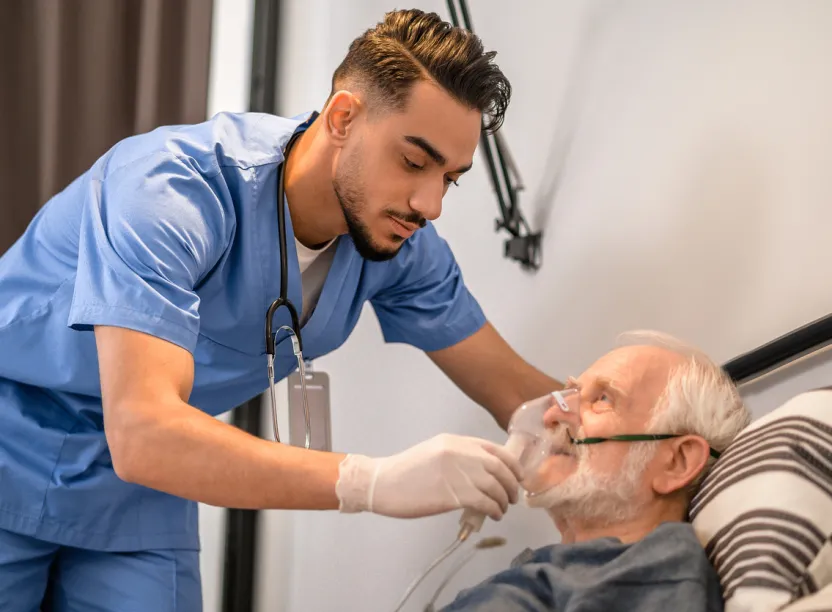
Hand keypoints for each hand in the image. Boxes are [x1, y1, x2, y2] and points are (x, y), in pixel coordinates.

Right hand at [335, 434, 523, 519]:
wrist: (383, 483)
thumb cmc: (406, 471)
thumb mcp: (435, 452)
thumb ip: (460, 456)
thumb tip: (485, 470)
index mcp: (456, 441)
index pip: (495, 449)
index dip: (512, 464)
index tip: (518, 476)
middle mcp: (460, 453)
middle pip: (500, 468)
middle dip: (512, 484)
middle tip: (512, 497)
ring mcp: (457, 473)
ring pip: (495, 487)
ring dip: (503, 501)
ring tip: (501, 510)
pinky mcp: (453, 494)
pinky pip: (485, 502)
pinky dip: (494, 510)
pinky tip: (493, 515)